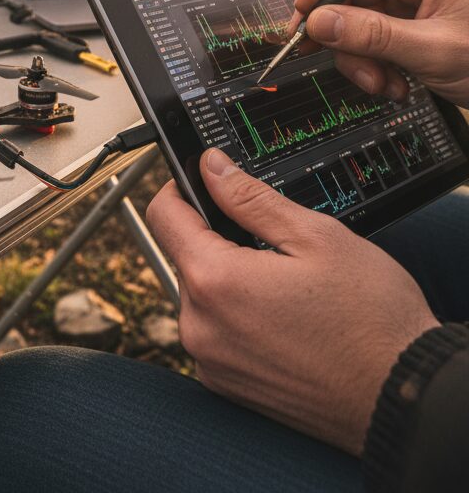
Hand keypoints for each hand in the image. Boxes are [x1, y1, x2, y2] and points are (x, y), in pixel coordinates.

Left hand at [146, 149, 436, 456]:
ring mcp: (210, 361)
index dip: (180, 189)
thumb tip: (211, 167)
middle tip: (273, 248)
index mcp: (215, 281)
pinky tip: (283, 323)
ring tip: (286, 290)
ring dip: (229, 284)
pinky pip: (215, 334)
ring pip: (201, 297)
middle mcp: (199, 325)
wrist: (404, 399)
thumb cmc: (372, 320)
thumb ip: (251, 198)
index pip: (163, 215)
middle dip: (218, 242)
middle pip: (185, 257)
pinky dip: (237, 321)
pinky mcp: (225, 385)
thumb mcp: (317, 237)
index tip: (201, 183)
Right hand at [293, 0, 468, 105]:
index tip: (305, 7)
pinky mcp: (408, 32)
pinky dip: (372, 67)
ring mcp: (411, 7)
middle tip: (319, 52)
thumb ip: (374, 35)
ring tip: (380, 83)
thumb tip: (320, 23)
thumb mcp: (435, 50)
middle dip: (341, 30)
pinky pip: (370, 43)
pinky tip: (393, 85)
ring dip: (358, 58)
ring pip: (356, 22)